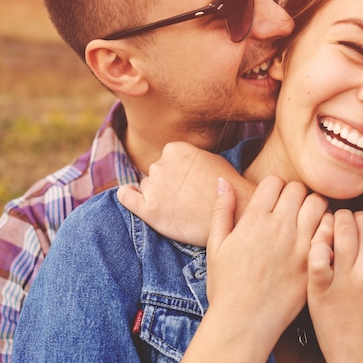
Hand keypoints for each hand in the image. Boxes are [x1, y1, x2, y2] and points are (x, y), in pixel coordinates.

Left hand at [117, 142, 250, 245]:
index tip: (186, 186)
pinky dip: (127, 196)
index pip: (165, 161)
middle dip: (166, 187)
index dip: (175, 175)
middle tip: (186, 201)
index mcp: (174, 149)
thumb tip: (175, 158)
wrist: (236, 213)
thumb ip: (188, 158)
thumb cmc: (227, 189)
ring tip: (179, 209)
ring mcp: (154, 187)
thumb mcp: (210, 160)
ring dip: (158, 197)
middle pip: (155, 175)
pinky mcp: (149, 210)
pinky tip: (130, 196)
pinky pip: (126, 197)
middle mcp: (161, 164)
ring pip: (147, 189)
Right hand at [205, 176, 327, 348]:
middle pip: (298, 189)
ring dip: (314, 208)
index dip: (274, 188)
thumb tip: (222, 181)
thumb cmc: (226, 287)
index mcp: (254, 220)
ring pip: (318, 204)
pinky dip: (328, 228)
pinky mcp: (314, 262)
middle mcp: (279, 227)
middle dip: (296, 195)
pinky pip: (331, 231)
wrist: (244, 323)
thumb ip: (221, 210)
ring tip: (308, 221)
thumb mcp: (215, 246)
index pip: (274, 182)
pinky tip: (320, 239)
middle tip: (293, 210)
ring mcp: (299, 245)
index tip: (274, 201)